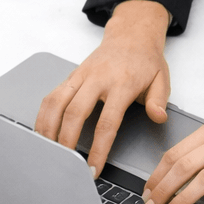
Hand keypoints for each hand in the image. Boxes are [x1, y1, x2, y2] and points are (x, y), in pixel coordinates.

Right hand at [34, 0, 170, 177]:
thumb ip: (159, 100)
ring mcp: (81, 75)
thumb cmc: (145, 61)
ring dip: (48, 129)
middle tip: (66, 165)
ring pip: (56, 103)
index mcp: (122, 84)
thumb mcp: (161, 79)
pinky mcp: (71, 75)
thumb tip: (158, 118)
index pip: (107, 122)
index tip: (93, 169)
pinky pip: (52, 95)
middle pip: (75, 113)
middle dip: (67, 142)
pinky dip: (44, 115)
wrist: (131, 35)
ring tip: (48, 152)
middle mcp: (98, 78)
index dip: (99, 149)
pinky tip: (42, 132)